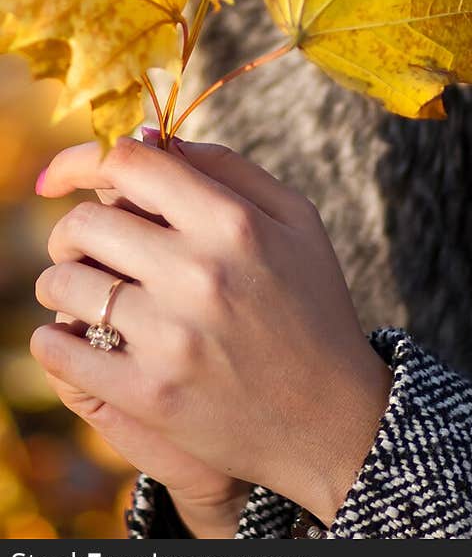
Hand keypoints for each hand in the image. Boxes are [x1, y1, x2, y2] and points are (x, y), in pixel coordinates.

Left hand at [31, 134, 393, 526]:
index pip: (128, 164)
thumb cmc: (314, 306)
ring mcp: (171, 338)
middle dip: (71, 231)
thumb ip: (226, 168)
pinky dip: (53, 339)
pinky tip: (74, 337)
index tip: (59, 176)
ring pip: (63, 284)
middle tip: (83, 247)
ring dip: (60, 283)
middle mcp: (199, 273)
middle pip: (84, 223)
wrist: (333, 418)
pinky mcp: (149, 396)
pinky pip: (58, 350)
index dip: (82, 159)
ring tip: (81, 293)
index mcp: (232, 222)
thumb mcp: (296, 220)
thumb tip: (148, 137)